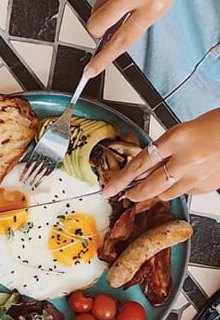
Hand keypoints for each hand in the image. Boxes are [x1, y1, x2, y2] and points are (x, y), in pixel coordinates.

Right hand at [85, 0, 212, 75]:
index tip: (91, 69)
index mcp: (155, 3)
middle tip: (102, 28)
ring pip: (98, 4)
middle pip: (96, 23)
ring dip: (105, 6)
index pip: (123, 40)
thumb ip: (142, 14)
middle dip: (95, 30)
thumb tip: (118, 29)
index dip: (104, 58)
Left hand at [103, 109, 219, 200]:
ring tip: (152, 187)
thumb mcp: (182, 130)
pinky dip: (178, 190)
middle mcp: (187, 159)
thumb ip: (162, 148)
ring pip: (167, 194)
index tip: (110, 188)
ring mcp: (198, 175)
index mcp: (177, 138)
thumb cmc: (215, 125)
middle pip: (151, 186)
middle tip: (127, 194)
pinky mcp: (208, 185)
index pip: (140, 163)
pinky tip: (179, 181)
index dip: (122, 179)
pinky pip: (185, 193)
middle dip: (135, 193)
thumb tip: (142, 167)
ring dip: (155, 193)